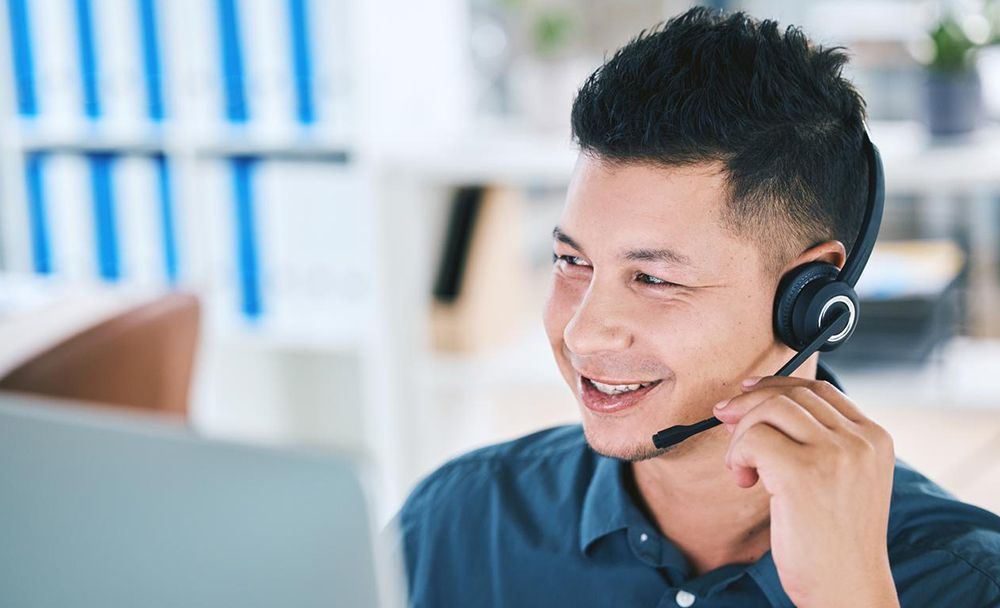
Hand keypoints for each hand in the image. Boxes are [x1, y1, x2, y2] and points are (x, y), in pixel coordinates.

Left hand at [713, 375, 898, 607]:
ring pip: (769, 411)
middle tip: (727, 426)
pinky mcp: (804, 473)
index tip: (746, 393)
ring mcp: (835, 455)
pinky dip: (738, 455)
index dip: (777, 386)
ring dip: (743, 435)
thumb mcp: (842, 480)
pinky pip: (753, 439)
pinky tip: (745, 480)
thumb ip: (817, 441)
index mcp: (875, 439)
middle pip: (790, 396)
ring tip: (744, 469)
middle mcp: (860, 441)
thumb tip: (751, 402)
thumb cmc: (834, 541)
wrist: (847, 589)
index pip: (819, 389)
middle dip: (750, 407)